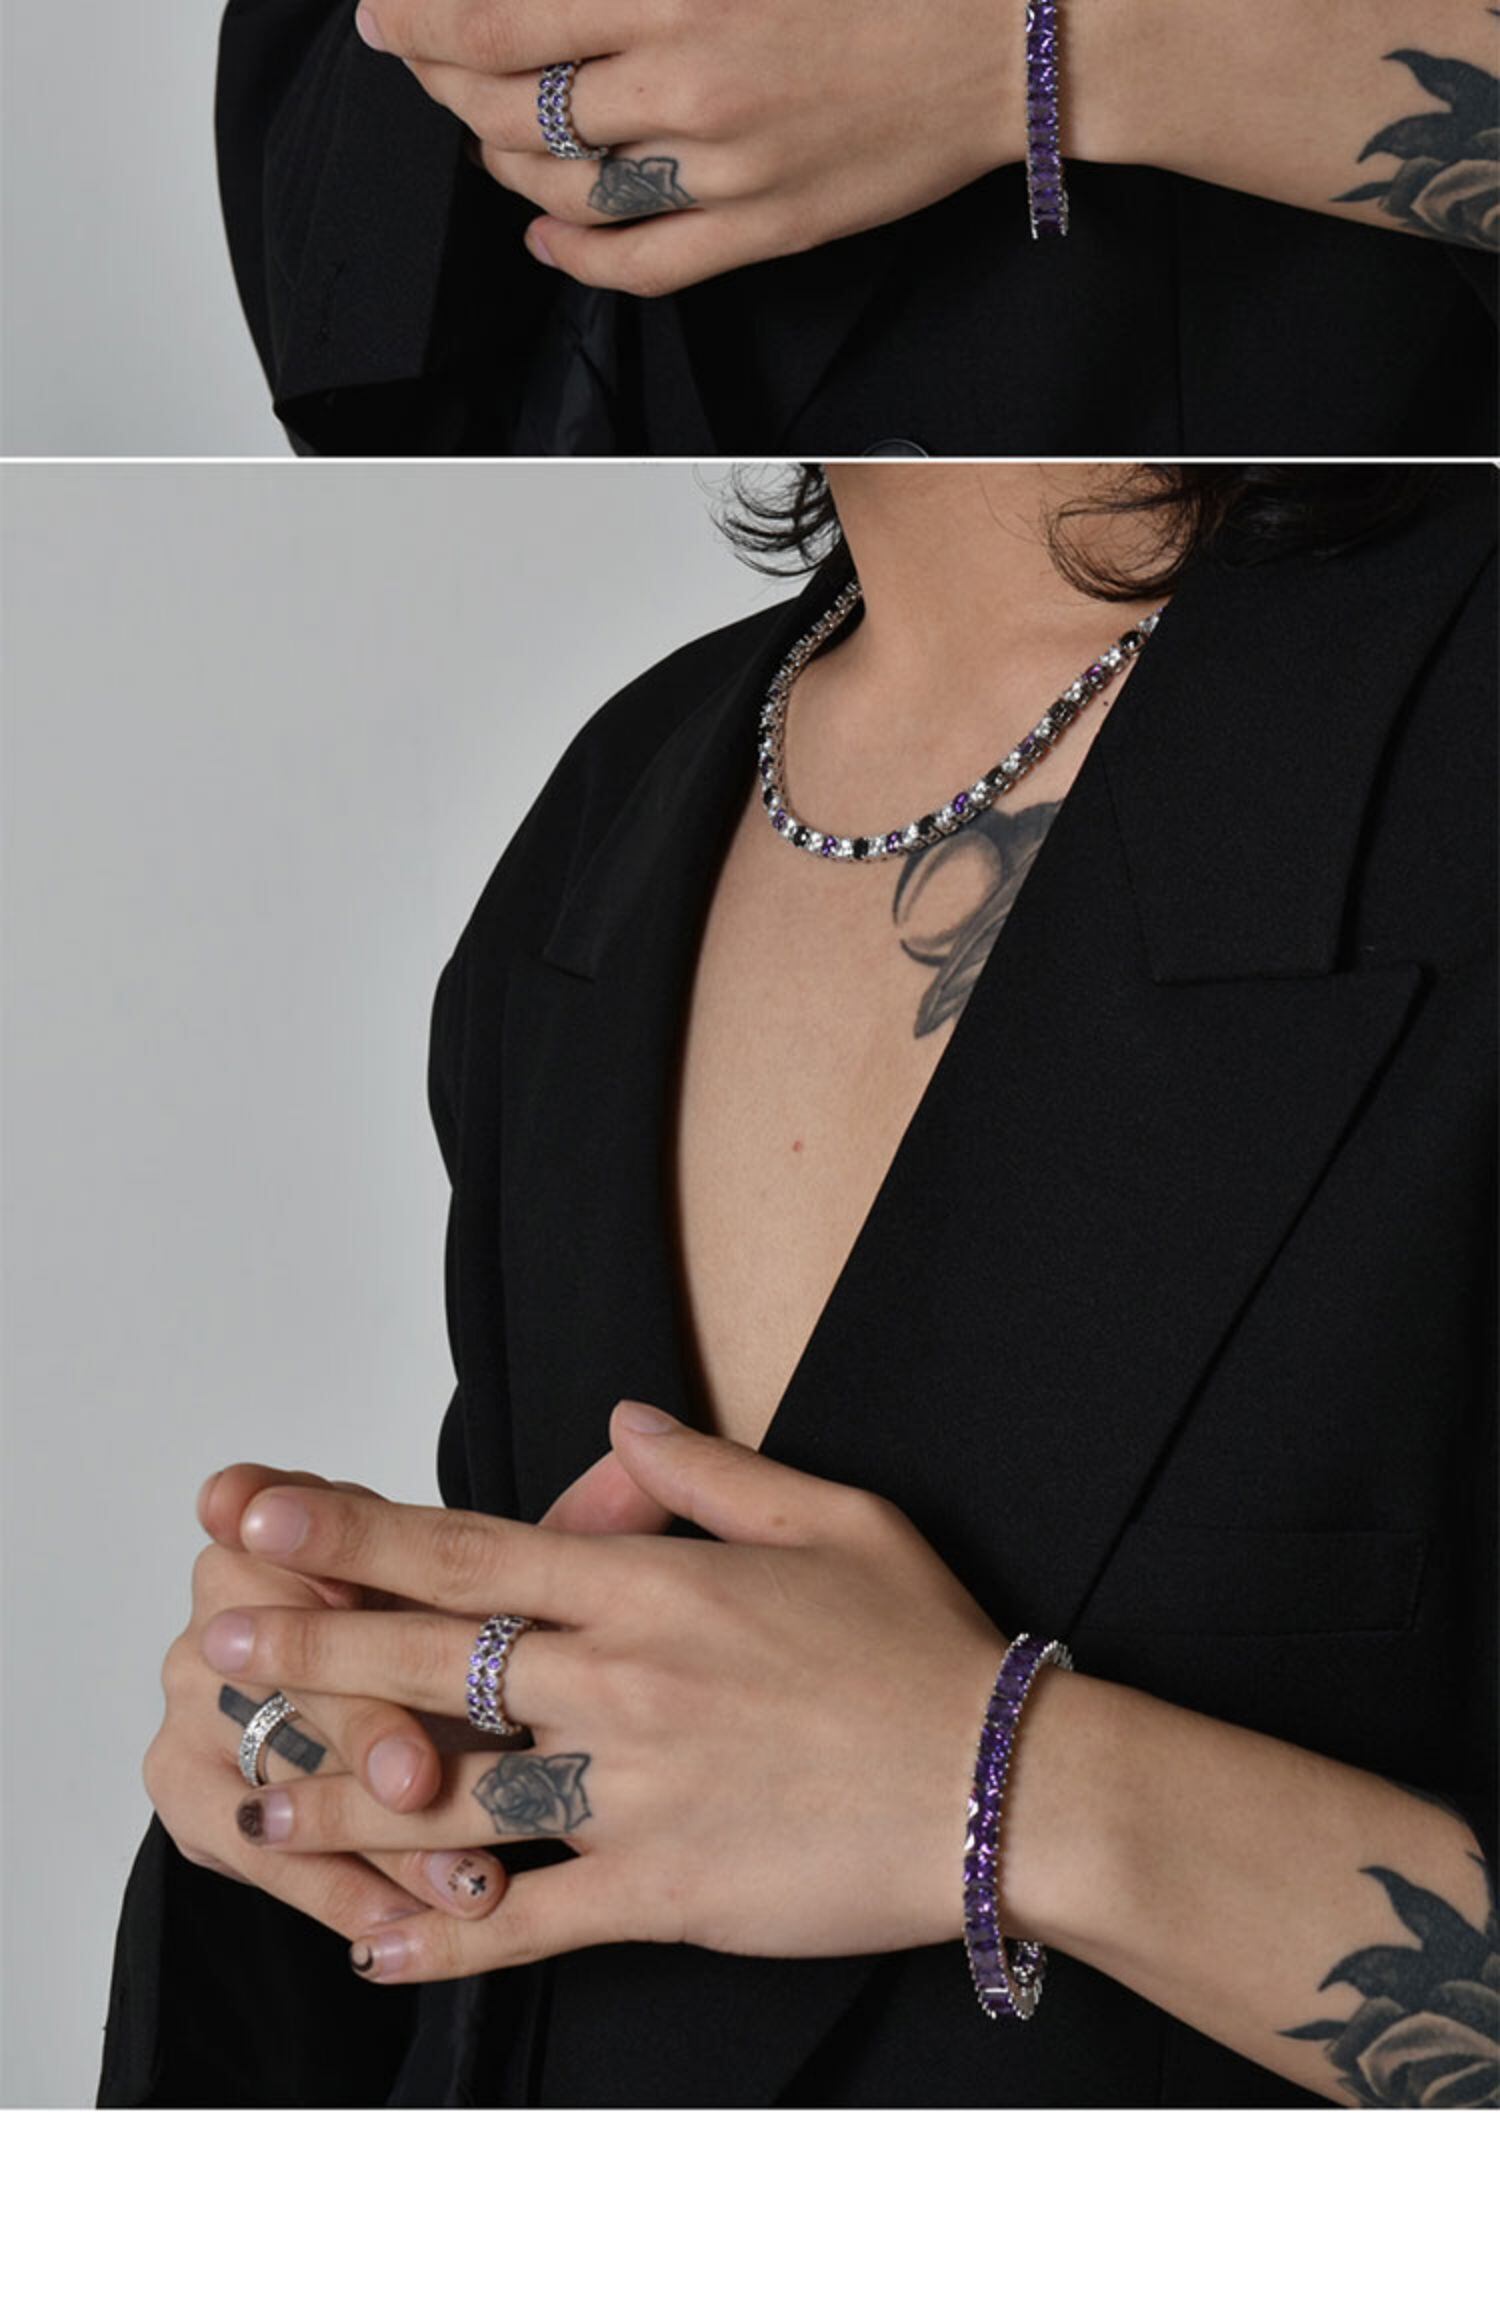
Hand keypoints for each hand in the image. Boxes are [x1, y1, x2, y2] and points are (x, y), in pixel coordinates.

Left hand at [199, 1402, 1008, 1982]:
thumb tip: (619, 1423)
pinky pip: (532, 1919)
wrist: (1003, 1784)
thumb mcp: (833, 1515)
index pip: (474, 1550)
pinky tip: (376, 1940)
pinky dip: (447, 1933)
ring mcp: (638, 1790)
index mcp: (655, 1584)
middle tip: (223, 1643)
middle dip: (315, 1646)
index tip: (267, 1514)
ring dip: (347, 1796)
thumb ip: (709, 1470)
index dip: (358, 1531)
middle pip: (434, 1659)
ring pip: (457, 1793)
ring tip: (256, 1796)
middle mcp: (625, 1680)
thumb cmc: (925, 1648)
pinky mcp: (666, 1890)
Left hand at [354, 0, 1019, 295]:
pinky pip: (639, 265)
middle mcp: (691, 80)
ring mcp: (727, 167)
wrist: (1009, 37)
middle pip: (512, 103)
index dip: (419, 16)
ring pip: (563, 188)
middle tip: (417, 62)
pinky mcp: (765, 228)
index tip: (383, 12)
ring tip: (485, 136)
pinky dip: (573, 257)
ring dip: (501, 165)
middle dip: (440, 83)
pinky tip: (543, 236)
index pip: (499, 14)